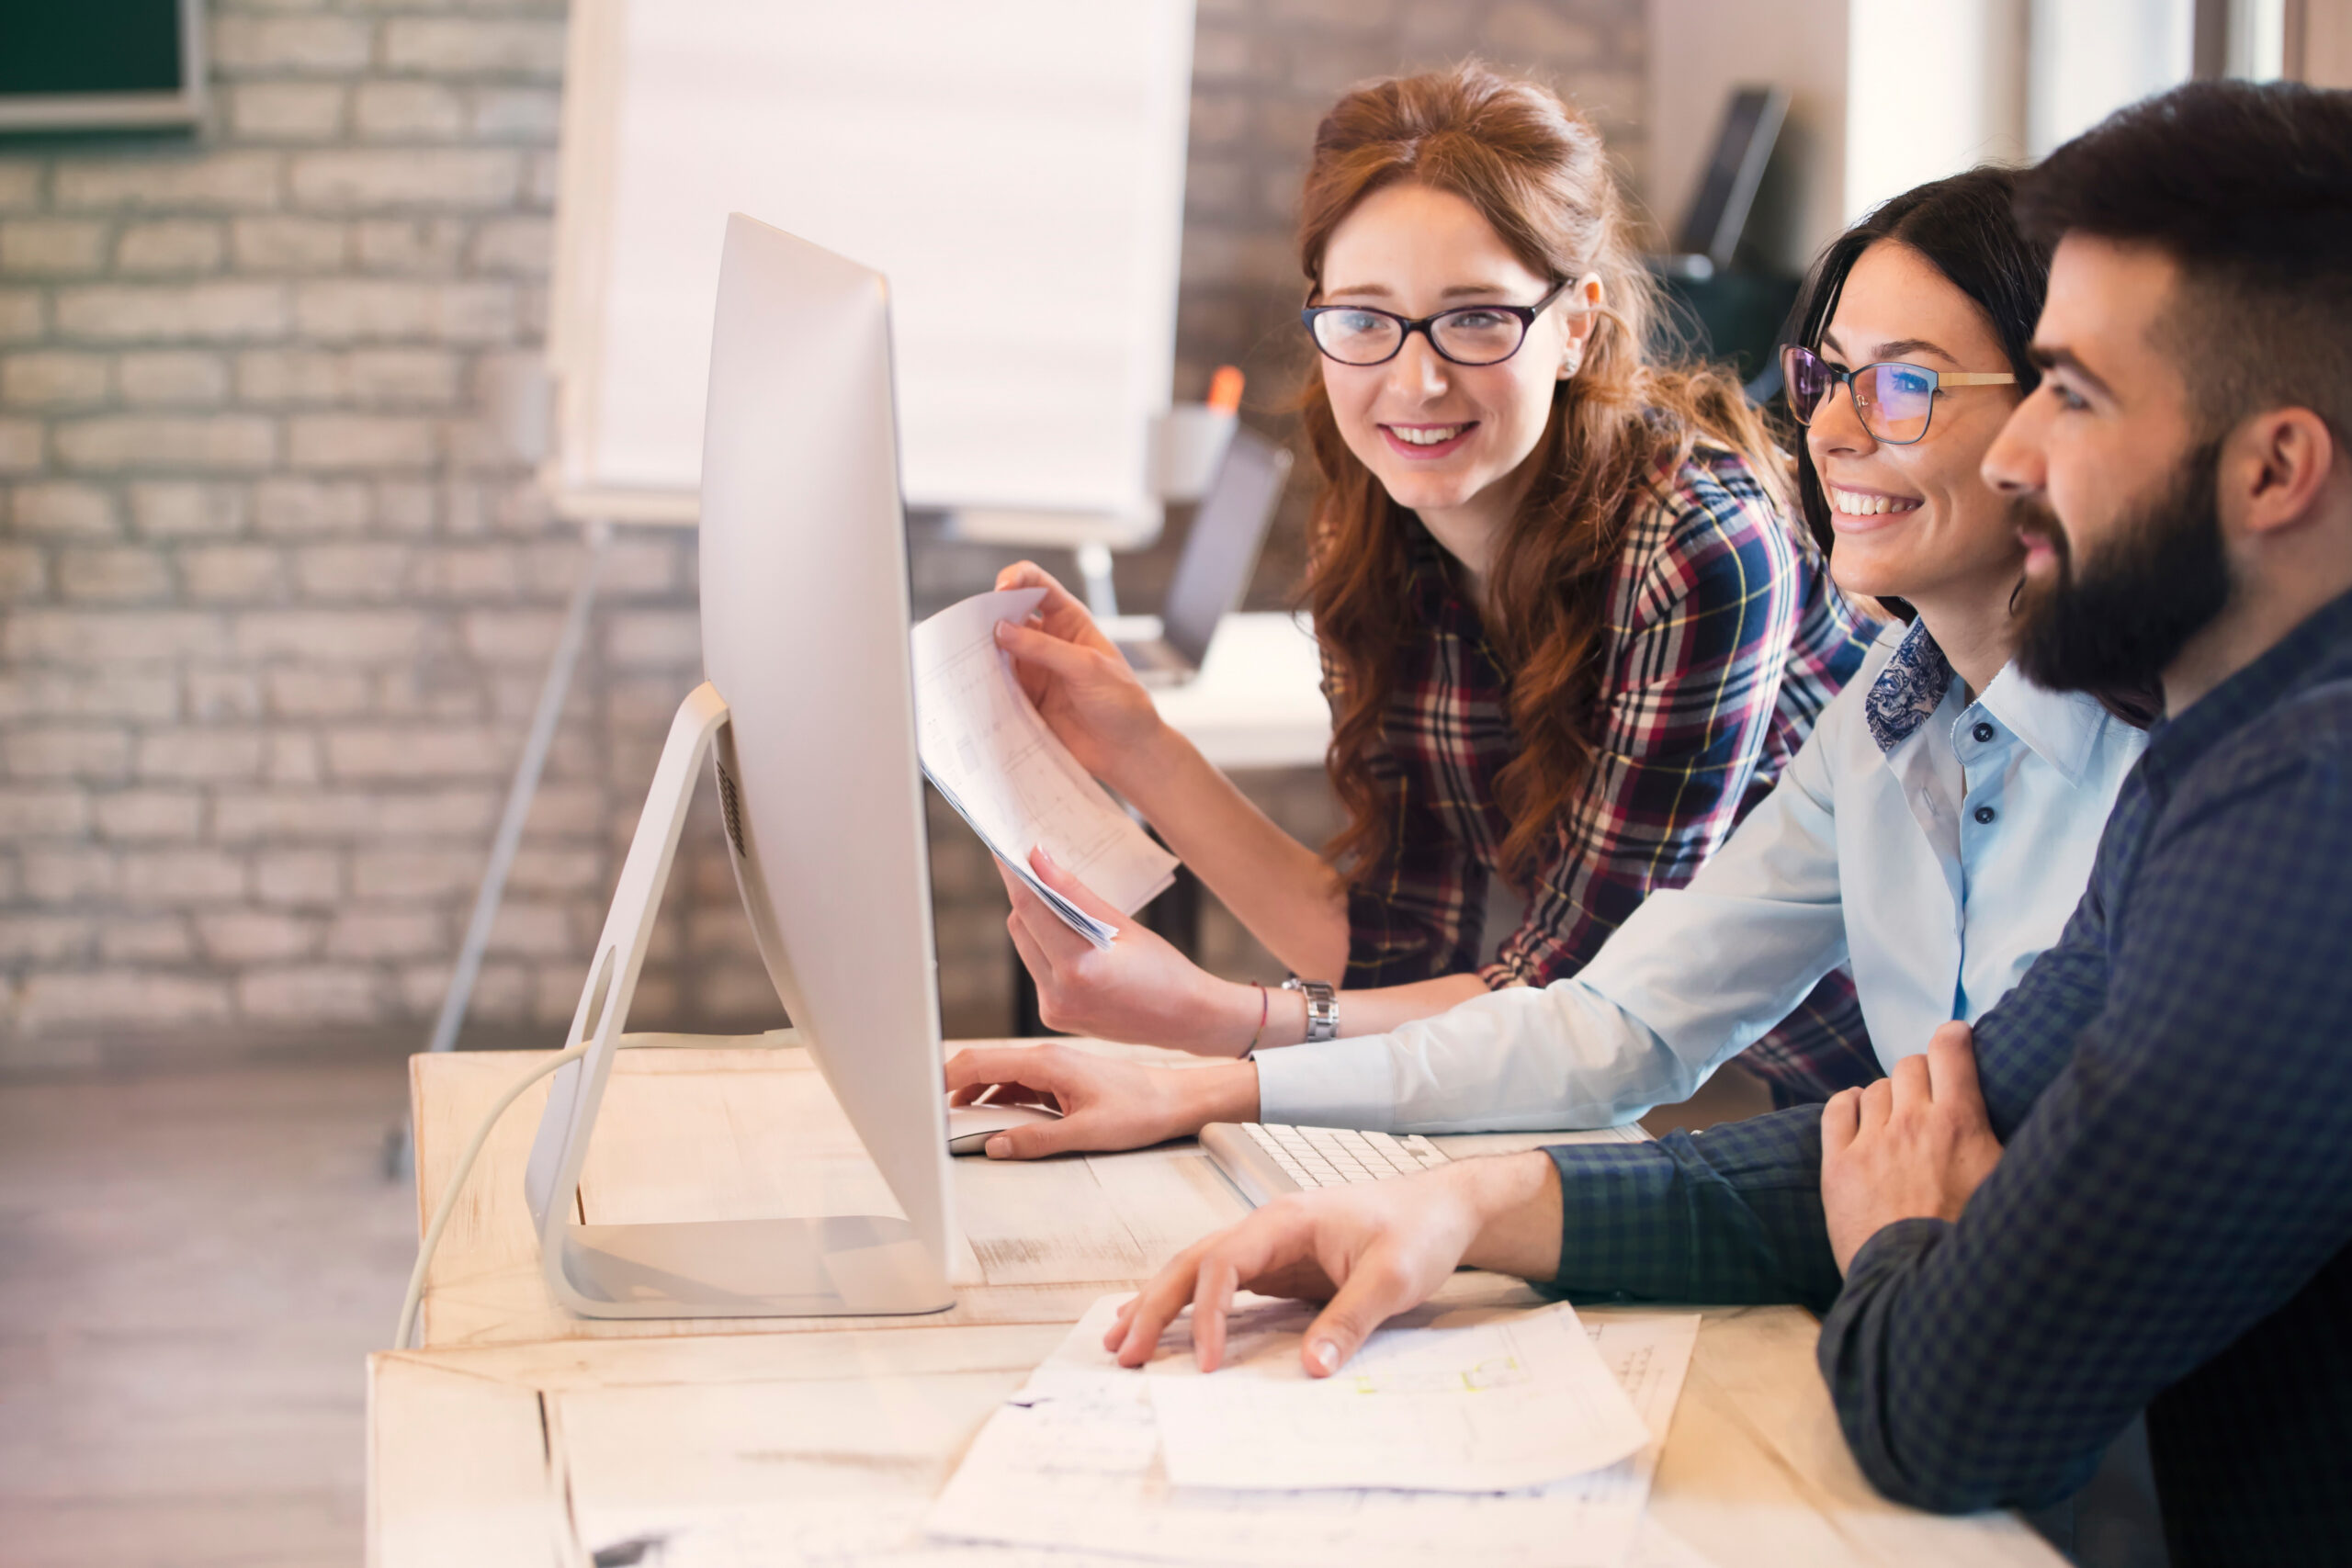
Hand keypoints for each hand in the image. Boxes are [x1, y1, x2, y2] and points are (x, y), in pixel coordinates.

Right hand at [943, 1040, 1257, 1158]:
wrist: (1175, 1099)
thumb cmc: (1140, 1111)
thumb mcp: (1087, 1133)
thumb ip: (1036, 1140)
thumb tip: (993, 1147)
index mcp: (1044, 1063)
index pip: (978, 1062)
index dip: (942, 1078)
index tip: (918, 1096)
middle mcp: (1043, 1059)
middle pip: (981, 1066)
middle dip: (950, 1088)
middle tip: (926, 1114)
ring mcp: (1051, 1069)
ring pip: (997, 1078)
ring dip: (973, 1097)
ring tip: (952, 1123)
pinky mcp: (1060, 1080)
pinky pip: (1017, 1087)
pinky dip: (997, 1102)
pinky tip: (992, 1123)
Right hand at [993, 562, 1168, 788]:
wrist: (1127, 750)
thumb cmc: (1122, 702)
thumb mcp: (1087, 666)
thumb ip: (1044, 648)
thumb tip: (1000, 629)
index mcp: (1068, 620)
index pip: (1036, 584)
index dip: (1016, 578)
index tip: (1001, 589)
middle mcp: (1046, 641)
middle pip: (1006, 617)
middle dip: (986, 618)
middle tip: (971, 630)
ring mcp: (1033, 671)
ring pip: (996, 653)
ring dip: (980, 655)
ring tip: (965, 661)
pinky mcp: (1024, 700)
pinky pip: (995, 687)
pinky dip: (982, 686)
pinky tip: (972, 689)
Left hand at [1003, 846, 1262, 1055]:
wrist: (1186, 1020)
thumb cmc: (1164, 969)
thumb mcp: (1124, 925)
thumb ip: (1075, 892)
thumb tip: (1038, 858)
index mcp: (1078, 967)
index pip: (1029, 908)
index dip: (1013, 874)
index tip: (1003, 848)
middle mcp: (1058, 993)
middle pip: (1020, 927)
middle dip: (1027, 896)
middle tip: (1038, 870)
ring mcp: (1052, 1009)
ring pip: (1024, 947)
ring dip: (1036, 922)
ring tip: (1063, 908)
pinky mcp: (1053, 1016)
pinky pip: (1037, 969)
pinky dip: (1047, 948)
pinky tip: (1074, 943)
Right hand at [1103, 1152, 1558, 1375]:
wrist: (1444, 1210)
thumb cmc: (1420, 1229)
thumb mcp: (1394, 1277)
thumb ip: (1350, 1321)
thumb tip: (1310, 1369)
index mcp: (1286, 1219)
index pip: (1222, 1263)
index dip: (1205, 1312)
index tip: (1204, 1362)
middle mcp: (1268, 1228)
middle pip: (1192, 1262)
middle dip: (1152, 1305)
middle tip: (1123, 1351)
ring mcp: (1271, 1246)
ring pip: (1199, 1270)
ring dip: (1159, 1303)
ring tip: (1121, 1339)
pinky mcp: (1280, 1266)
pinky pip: (1223, 1285)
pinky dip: (1189, 1305)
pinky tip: (1166, 1324)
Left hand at [1820, 1021, 2004, 1273]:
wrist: (1923, 1289)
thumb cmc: (1976, 1241)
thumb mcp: (2010, 1188)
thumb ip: (2006, 1144)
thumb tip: (2050, 1126)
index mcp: (1960, 1123)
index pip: (1950, 1051)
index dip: (1953, 1037)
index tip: (1955, 1038)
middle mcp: (1912, 1122)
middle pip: (1909, 1066)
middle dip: (1921, 1076)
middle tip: (1929, 1100)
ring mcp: (1871, 1142)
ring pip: (1874, 1089)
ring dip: (1888, 1099)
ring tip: (1899, 1123)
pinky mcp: (1838, 1165)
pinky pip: (1837, 1110)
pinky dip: (1848, 1105)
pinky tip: (1859, 1114)